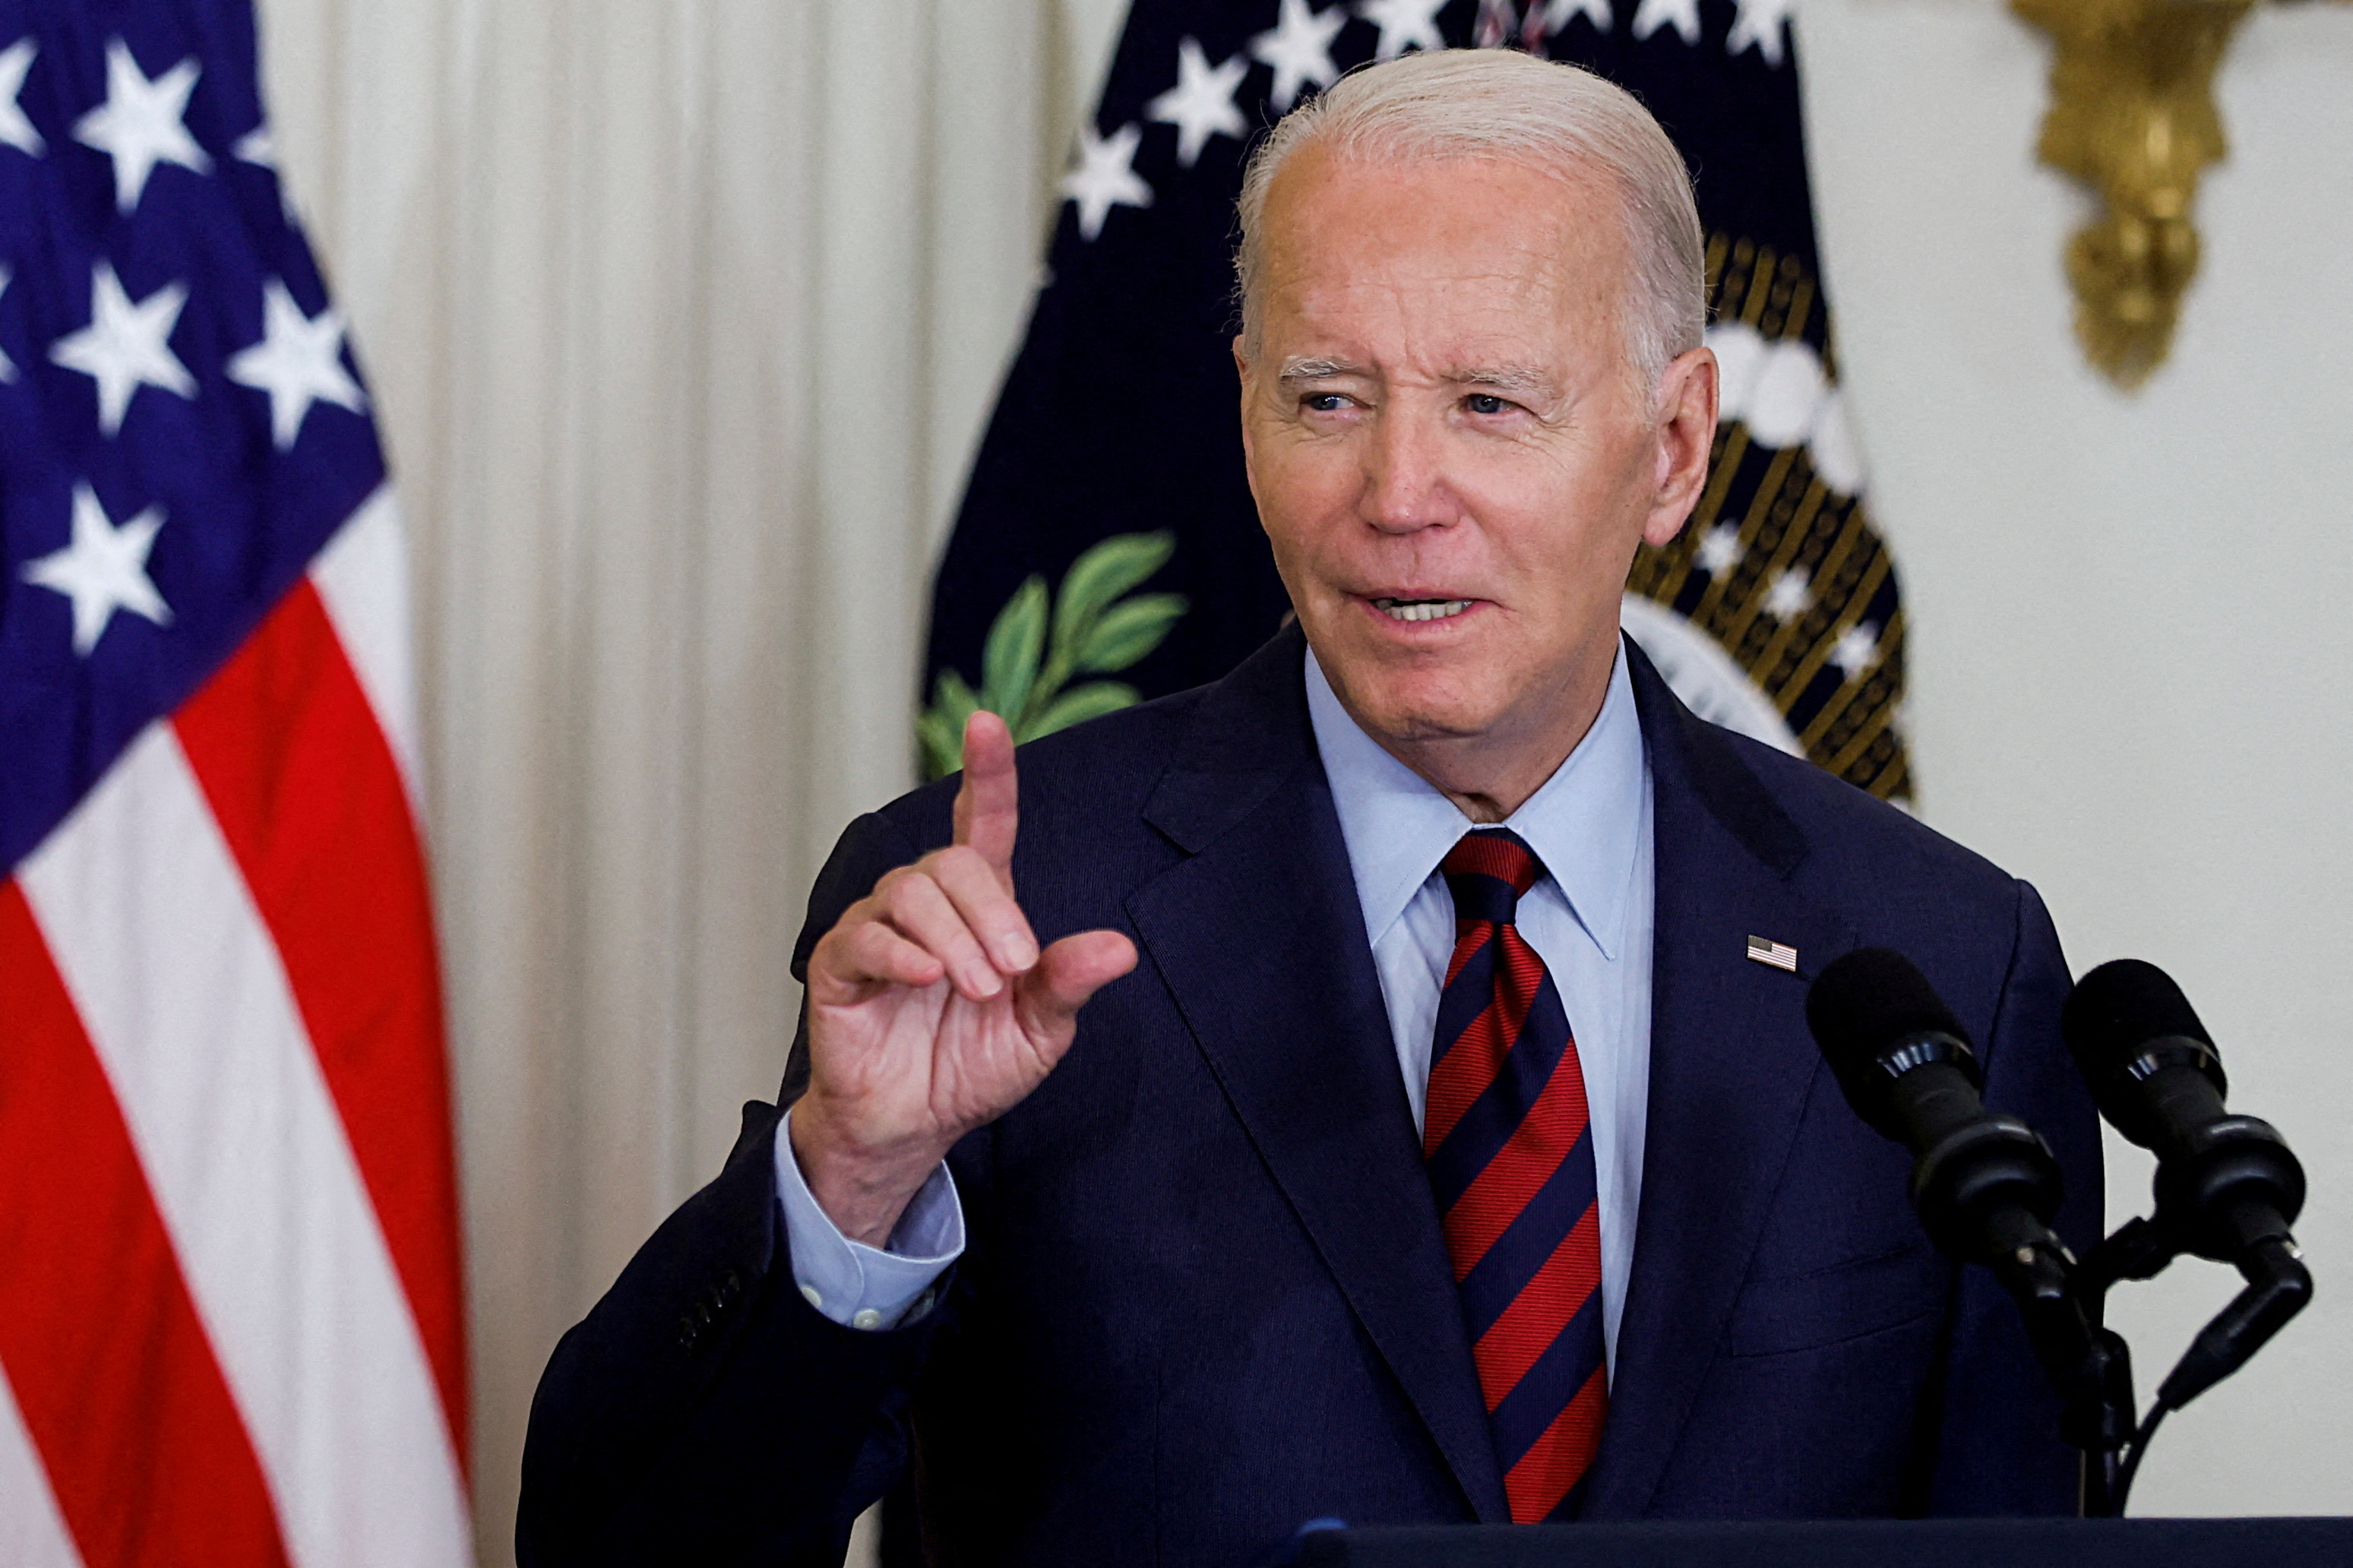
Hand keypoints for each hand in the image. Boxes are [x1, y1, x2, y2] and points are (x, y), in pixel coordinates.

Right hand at [792, 710, 1137, 1245]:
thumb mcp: (1039, 1029)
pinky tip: (927, 979)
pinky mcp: (838, 963)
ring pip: (911, 891)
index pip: (983, 823)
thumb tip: (1120, 948)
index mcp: (979, 906)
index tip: (988, 723)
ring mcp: (876, 928)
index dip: (988, 773)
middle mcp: (926, 904)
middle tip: (1012, 973)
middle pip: (954, 862)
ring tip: (976, 990)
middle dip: (993, 914)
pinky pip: (864, 937)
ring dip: (954, 939)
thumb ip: (1069, 983)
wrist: (914, 1125)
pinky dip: (902, 955)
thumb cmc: (972, 1066)